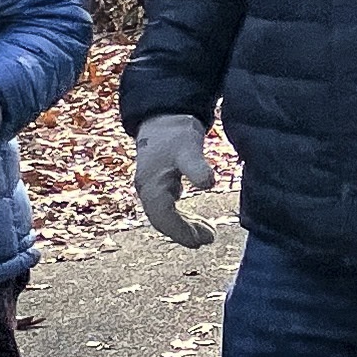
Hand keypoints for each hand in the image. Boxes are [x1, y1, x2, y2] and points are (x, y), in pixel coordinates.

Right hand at [131, 114, 217, 247]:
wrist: (163, 116)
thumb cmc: (174, 133)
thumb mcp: (188, 147)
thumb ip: (196, 166)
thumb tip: (209, 183)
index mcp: (151, 186)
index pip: (163, 217)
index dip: (181, 231)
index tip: (201, 240)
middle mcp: (147, 189)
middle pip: (163, 221)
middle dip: (184, 233)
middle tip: (208, 239)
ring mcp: (150, 187)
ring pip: (165, 216)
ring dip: (184, 226)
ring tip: (207, 233)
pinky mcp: (158, 183)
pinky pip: (167, 208)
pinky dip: (181, 217)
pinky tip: (195, 219)